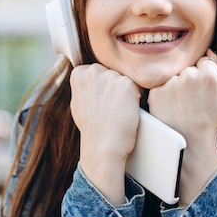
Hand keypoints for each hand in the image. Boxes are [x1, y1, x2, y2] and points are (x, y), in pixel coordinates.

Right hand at [70, 63, 140, 204]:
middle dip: (115, 86)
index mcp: (80, 74)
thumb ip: (84, 86)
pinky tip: (129, 110)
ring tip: (119, 110)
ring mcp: (111, 77)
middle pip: (113, 72)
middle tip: (112, 107)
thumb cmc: (92, 128)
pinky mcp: (127, 84)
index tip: (102, 101)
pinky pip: (138, 86)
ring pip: (125, 78)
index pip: (98, 71)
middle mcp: (94, 71)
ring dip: (126, 91)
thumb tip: (88, 76)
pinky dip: (136, 98)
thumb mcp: (78, 102)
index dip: (103, 86)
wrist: (103, 146)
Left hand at [148, 49, 216, 203]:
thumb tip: (209, 50)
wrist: (191, 144)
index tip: (203, 91)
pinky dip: (163, 94)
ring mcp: (171, 83)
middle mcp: (189, 75)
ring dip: (174, 86)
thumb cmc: (210, 120)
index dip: (203, 75)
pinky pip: (160, 85)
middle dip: (188, 79)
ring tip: (181, 106)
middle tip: (191, 100)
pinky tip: (171, 108)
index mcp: (209, 74)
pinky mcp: (155, 92)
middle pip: (187, 67)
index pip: (203, 61)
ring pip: (172, 76)